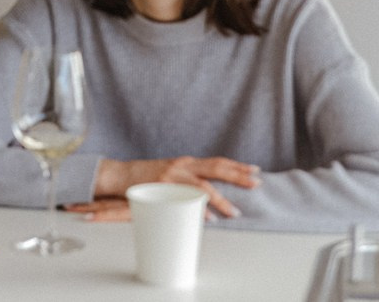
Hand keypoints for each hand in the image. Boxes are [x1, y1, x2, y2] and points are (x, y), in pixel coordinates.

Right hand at [79, 155, 260, 220]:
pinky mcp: (163, 186)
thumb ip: (189, 181)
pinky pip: (185, 198)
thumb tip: (211, 197)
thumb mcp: (172, 175)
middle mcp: (183, 165)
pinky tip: (210, 218)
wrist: (122, 175)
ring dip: (221, 199)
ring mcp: (173, 175)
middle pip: (216, 167)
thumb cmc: (149, 179)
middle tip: (256, 183)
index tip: (255, 170)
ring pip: (203, 185)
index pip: (217, 162)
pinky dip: (199, 208)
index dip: (236, 166)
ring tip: (235, 212)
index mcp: (187, 163)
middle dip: (238, 175)